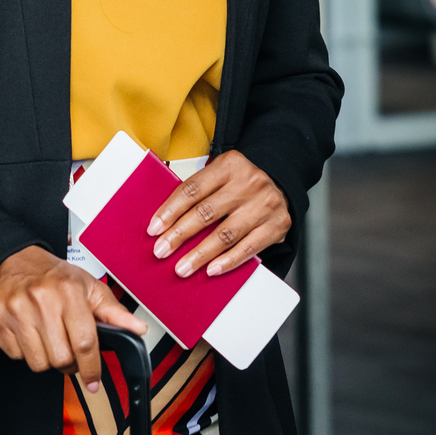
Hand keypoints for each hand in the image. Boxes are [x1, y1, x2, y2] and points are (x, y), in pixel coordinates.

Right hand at [0, 246, 145, 393]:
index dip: (92, 368)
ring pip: (37, 363)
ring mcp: (15, 310)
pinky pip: (15, 355)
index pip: (85, 343)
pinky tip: (28, 332)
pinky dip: (25, 351)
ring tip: (48, 339)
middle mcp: (40, 300)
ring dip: (46, 358)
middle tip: (68, 350)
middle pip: (61, 359)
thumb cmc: (52, 275)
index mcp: (68, 291)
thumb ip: (114, 312)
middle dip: (69, 362)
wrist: (12, 258)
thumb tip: (137, 328)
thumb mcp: (88, 287)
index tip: (93, 380)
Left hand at [147, 149, 290, 278]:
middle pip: (207, 212)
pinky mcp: (277, 225)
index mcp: (229, 165)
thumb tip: (165, 222)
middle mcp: (249, 182)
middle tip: (162, 251)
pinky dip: (228, 261)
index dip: (170, 211)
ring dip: (200, 254)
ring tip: (183, 267)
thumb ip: (198, 192)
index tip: (155, 229)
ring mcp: (265, 204)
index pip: (193, 189)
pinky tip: (212, 269)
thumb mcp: (220, 176)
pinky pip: (248, 247)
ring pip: (226, 234)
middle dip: (180, 235)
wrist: (281, 184)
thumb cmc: (241, 184)